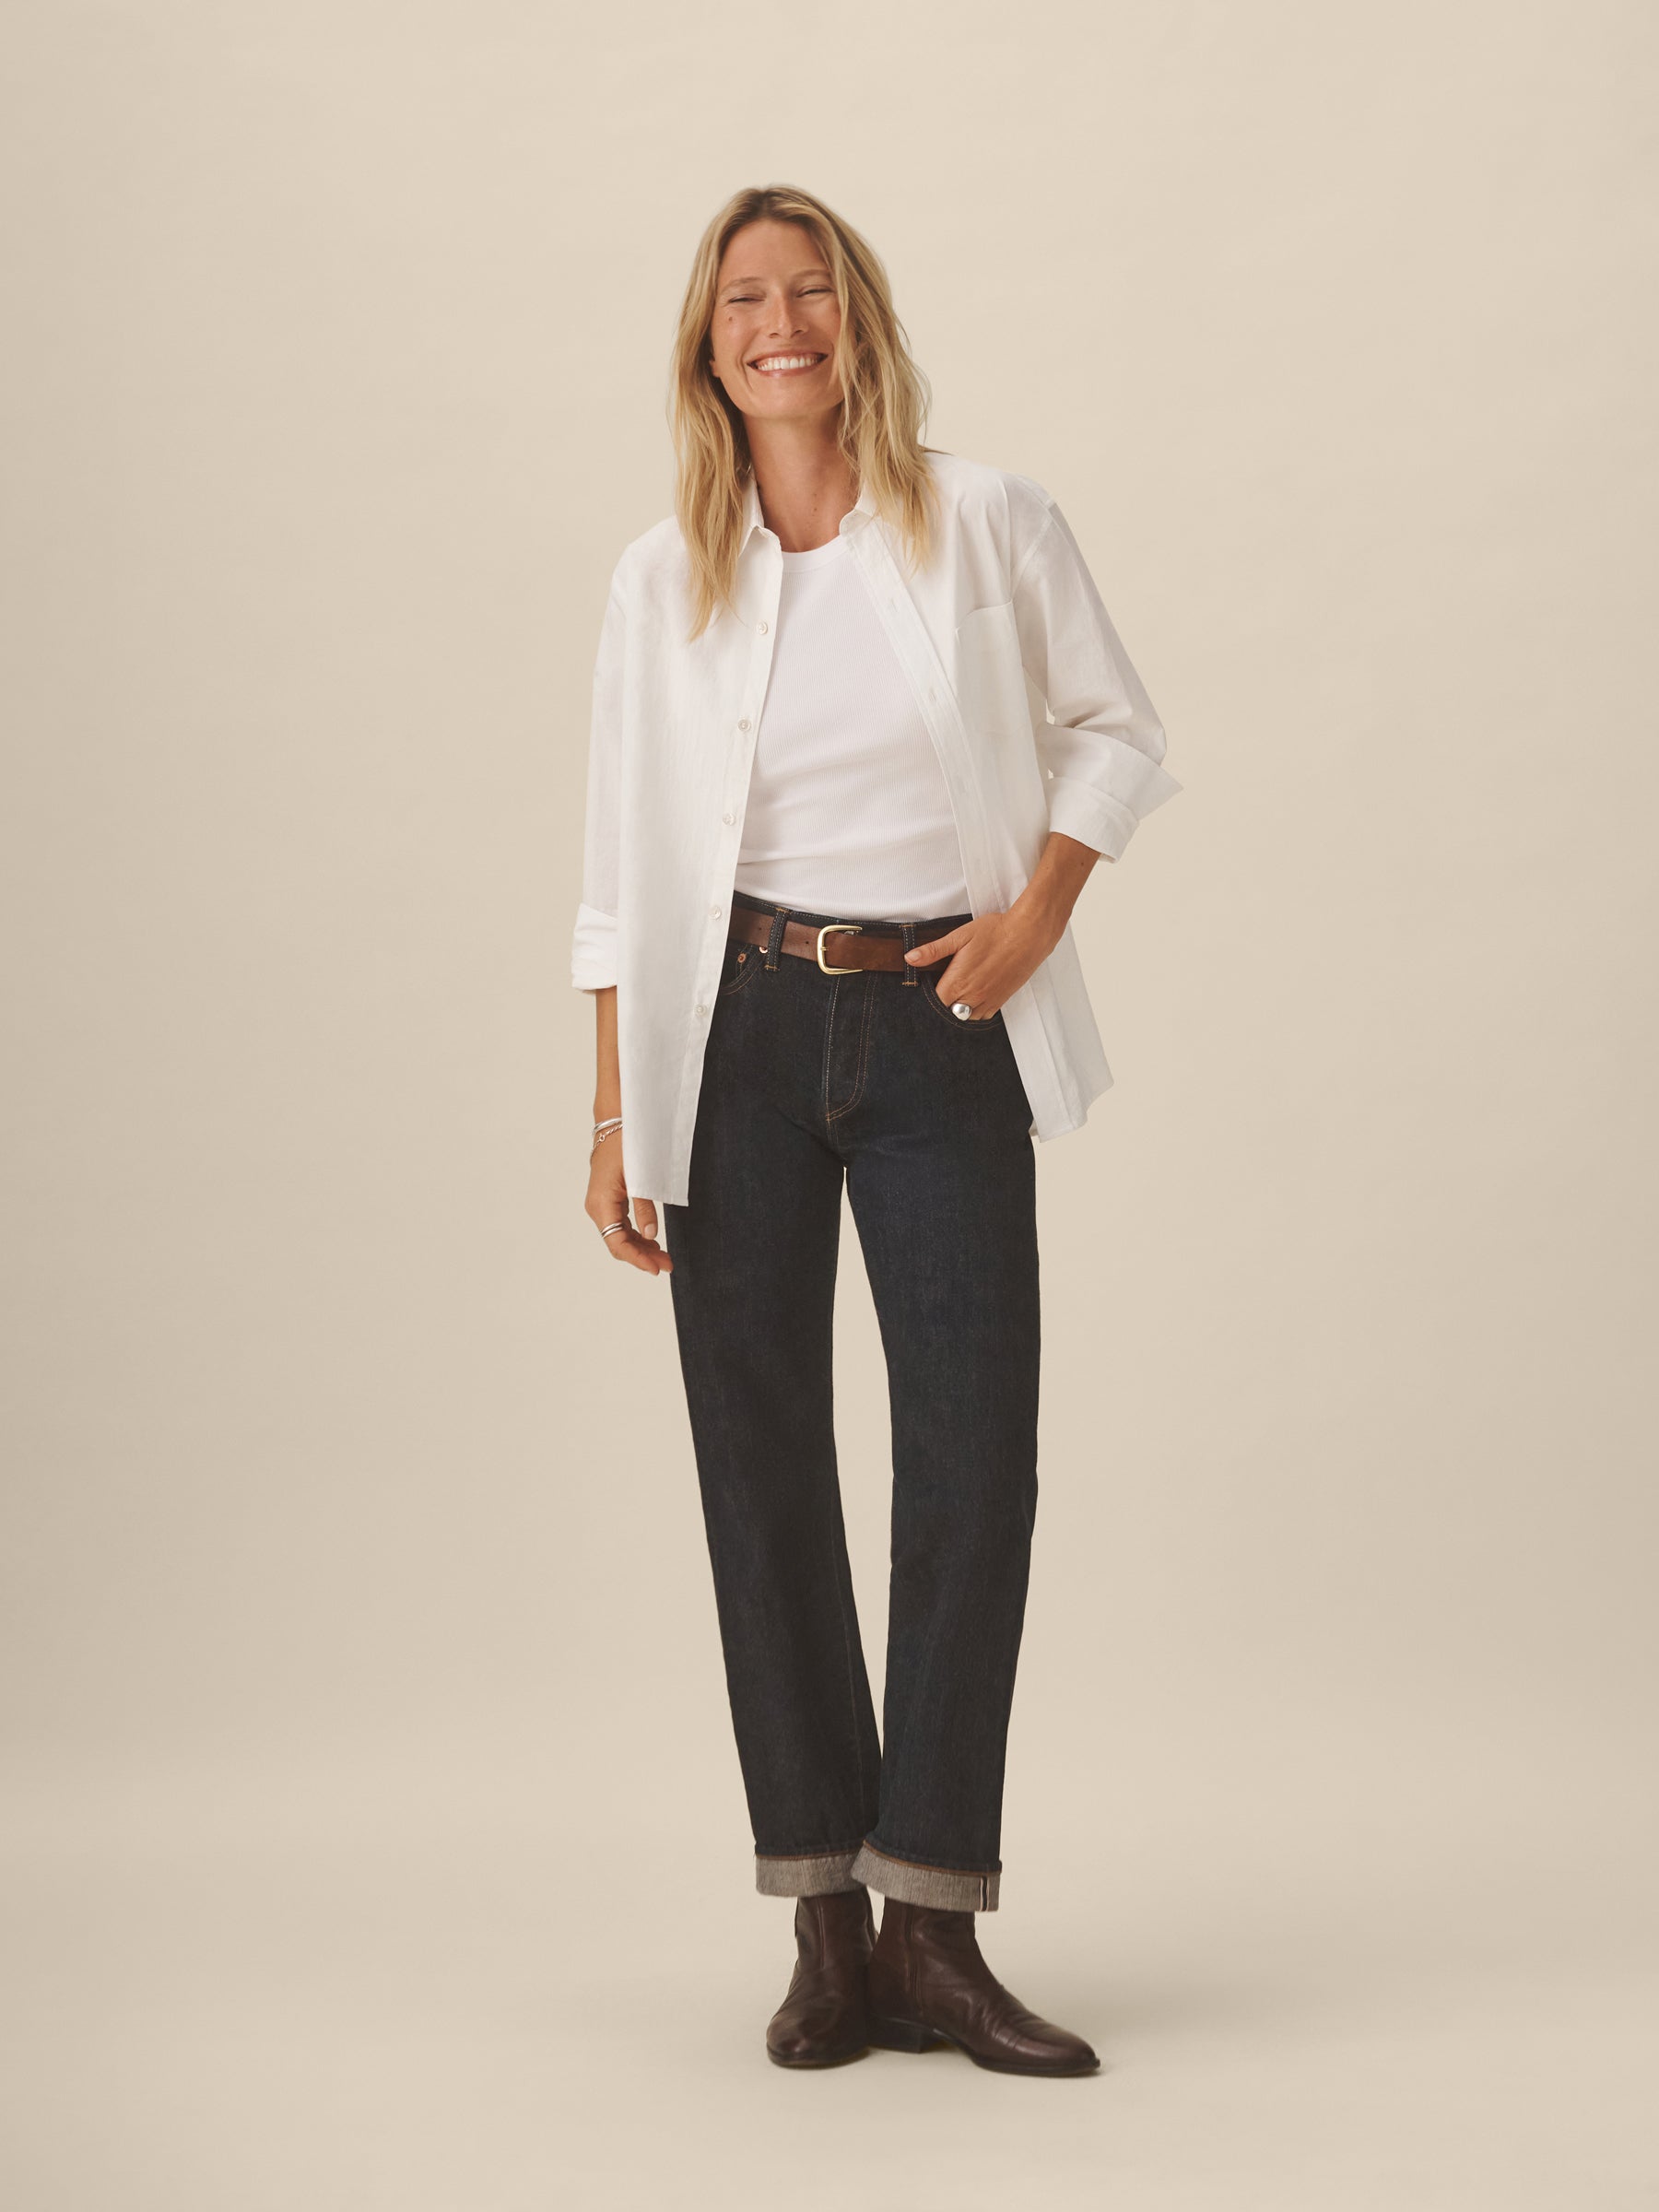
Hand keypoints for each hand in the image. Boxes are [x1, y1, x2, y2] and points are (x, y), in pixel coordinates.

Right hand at [586, 1136, 672, 1275]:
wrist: (616, 1121)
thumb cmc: (626, 1144)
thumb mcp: (639, 1176)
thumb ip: (644, 1207)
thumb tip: (651, 1235)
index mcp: (601, 1204)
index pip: (617, 1243)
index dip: (636, 1259)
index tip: (656, 1269)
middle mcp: (597, 1207)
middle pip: (617, 1242)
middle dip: (642, 1256)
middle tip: (668, 1265)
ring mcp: (601, 1203)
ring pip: (619, 1235)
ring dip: (640, 1247)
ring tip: (664, 1256)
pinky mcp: (608, 1198)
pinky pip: (620, 1224)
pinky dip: (635, 1235)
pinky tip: (652, 1241)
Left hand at [902, 906, 1059, 1017]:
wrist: (1029, 934)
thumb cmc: (996, 932)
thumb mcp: (960, 936)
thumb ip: (934, 950)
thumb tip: (910, 958)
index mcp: (958, 981)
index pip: (934, 1003)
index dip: (927, 997)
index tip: (927, 987)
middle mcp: (972, 996)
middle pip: (947, 1013)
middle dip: (941, 1005)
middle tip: (941, 989)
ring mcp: (988, 1000)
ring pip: (964, 1018)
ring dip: (957, 1010)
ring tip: (956, 994)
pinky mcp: (1001, 1000)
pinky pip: (982, 1016)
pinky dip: (974, 1011)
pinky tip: (972, 998)